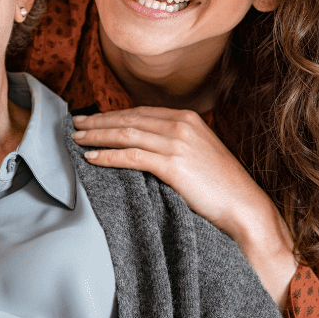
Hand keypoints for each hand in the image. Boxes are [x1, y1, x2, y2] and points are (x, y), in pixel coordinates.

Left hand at [72, 107, 296, 307]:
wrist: (243, 205)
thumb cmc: (220, 185)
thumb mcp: (198, 152)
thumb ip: (173, 142)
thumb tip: (144, 144)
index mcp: (187, 118)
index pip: (139, 112)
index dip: (113, 114)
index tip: (93, 118)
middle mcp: (181, 124)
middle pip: (129, 119)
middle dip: (98, 121)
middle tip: (75, 124)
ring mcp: (177, 142)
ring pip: (126, 134)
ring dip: (97, 136)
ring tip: (77, 139)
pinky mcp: (173, 164)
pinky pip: (132, 156)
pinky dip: (108, 155)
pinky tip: (92, 158)